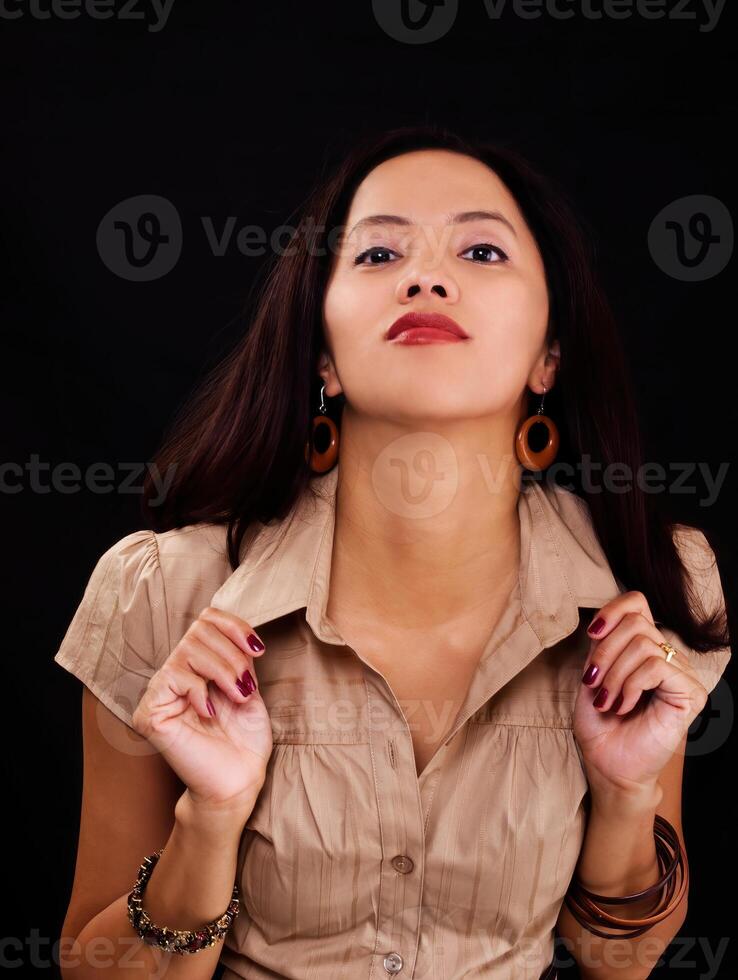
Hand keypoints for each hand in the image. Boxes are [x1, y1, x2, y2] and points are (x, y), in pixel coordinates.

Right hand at [131, 606, 272, 813]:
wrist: (237, 782)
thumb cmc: (245, 742)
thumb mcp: (249, 687)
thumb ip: (240, 657)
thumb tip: (238, 630)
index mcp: (200, 666)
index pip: (206, 620)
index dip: (233, 626)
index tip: (258, 648)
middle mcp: (177, 673)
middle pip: (198, 630)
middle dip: (232, 655)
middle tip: (246, 687)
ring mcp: (161, 692)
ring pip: (188, 650)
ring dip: (223, 672)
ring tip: (237, 697)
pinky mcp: (151, 712)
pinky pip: (172, 678)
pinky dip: (199, 690)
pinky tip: (209, 712)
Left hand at [572, 591, 707, 796]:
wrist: (608, 766)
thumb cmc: (599, 725)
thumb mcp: (591, 676)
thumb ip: (600, 646)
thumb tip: (602, 621)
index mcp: (641, 647)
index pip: (636, 603)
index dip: (612, 610)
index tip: (592, 633)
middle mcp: (664, 656)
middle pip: (635, 622)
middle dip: (605, 652)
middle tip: (594, 684)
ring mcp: (680, 673)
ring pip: (643, 644)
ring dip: (614, 675)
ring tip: (607, 701)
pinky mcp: (690, 693)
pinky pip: (656, 667)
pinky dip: (631, 685)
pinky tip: (623, 705)